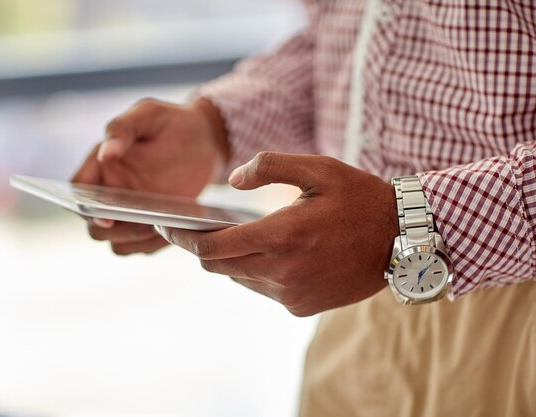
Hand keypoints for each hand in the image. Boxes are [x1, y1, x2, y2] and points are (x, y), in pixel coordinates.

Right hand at [72, 98, 227, 254]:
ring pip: (118, 242)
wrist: (205, 140)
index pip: (77, 194)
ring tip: (159, 226)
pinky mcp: (151, 224)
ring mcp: (130, 212)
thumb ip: (122, 129)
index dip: (83, 209)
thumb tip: (104, 154)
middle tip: (141, 222)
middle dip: (113, 230)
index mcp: (100, 167)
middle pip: (95, 226)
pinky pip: (144, 247)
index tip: (106, 216)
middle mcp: (110, 194)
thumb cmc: (170, 122)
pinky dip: (155, 245)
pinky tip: (175, 229)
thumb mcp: (148, 114)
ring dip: (134, 241)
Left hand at [156, 152, 398, 315]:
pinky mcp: (300, 306)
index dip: (182, 238)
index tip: (166, 226)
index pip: (210, 248)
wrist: (403, 241)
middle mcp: (281, 272)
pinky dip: (257, 270)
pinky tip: (274, 251)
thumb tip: (232, 180)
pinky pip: (263, 288)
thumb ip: (269, 166)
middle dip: (202, 247)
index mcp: (281, 236)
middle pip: (218, 266)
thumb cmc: (360, 198)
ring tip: (240, 234)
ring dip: (232, 257)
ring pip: (239, 277)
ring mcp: (291, 294)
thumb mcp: (318, 167)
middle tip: (196, 227)